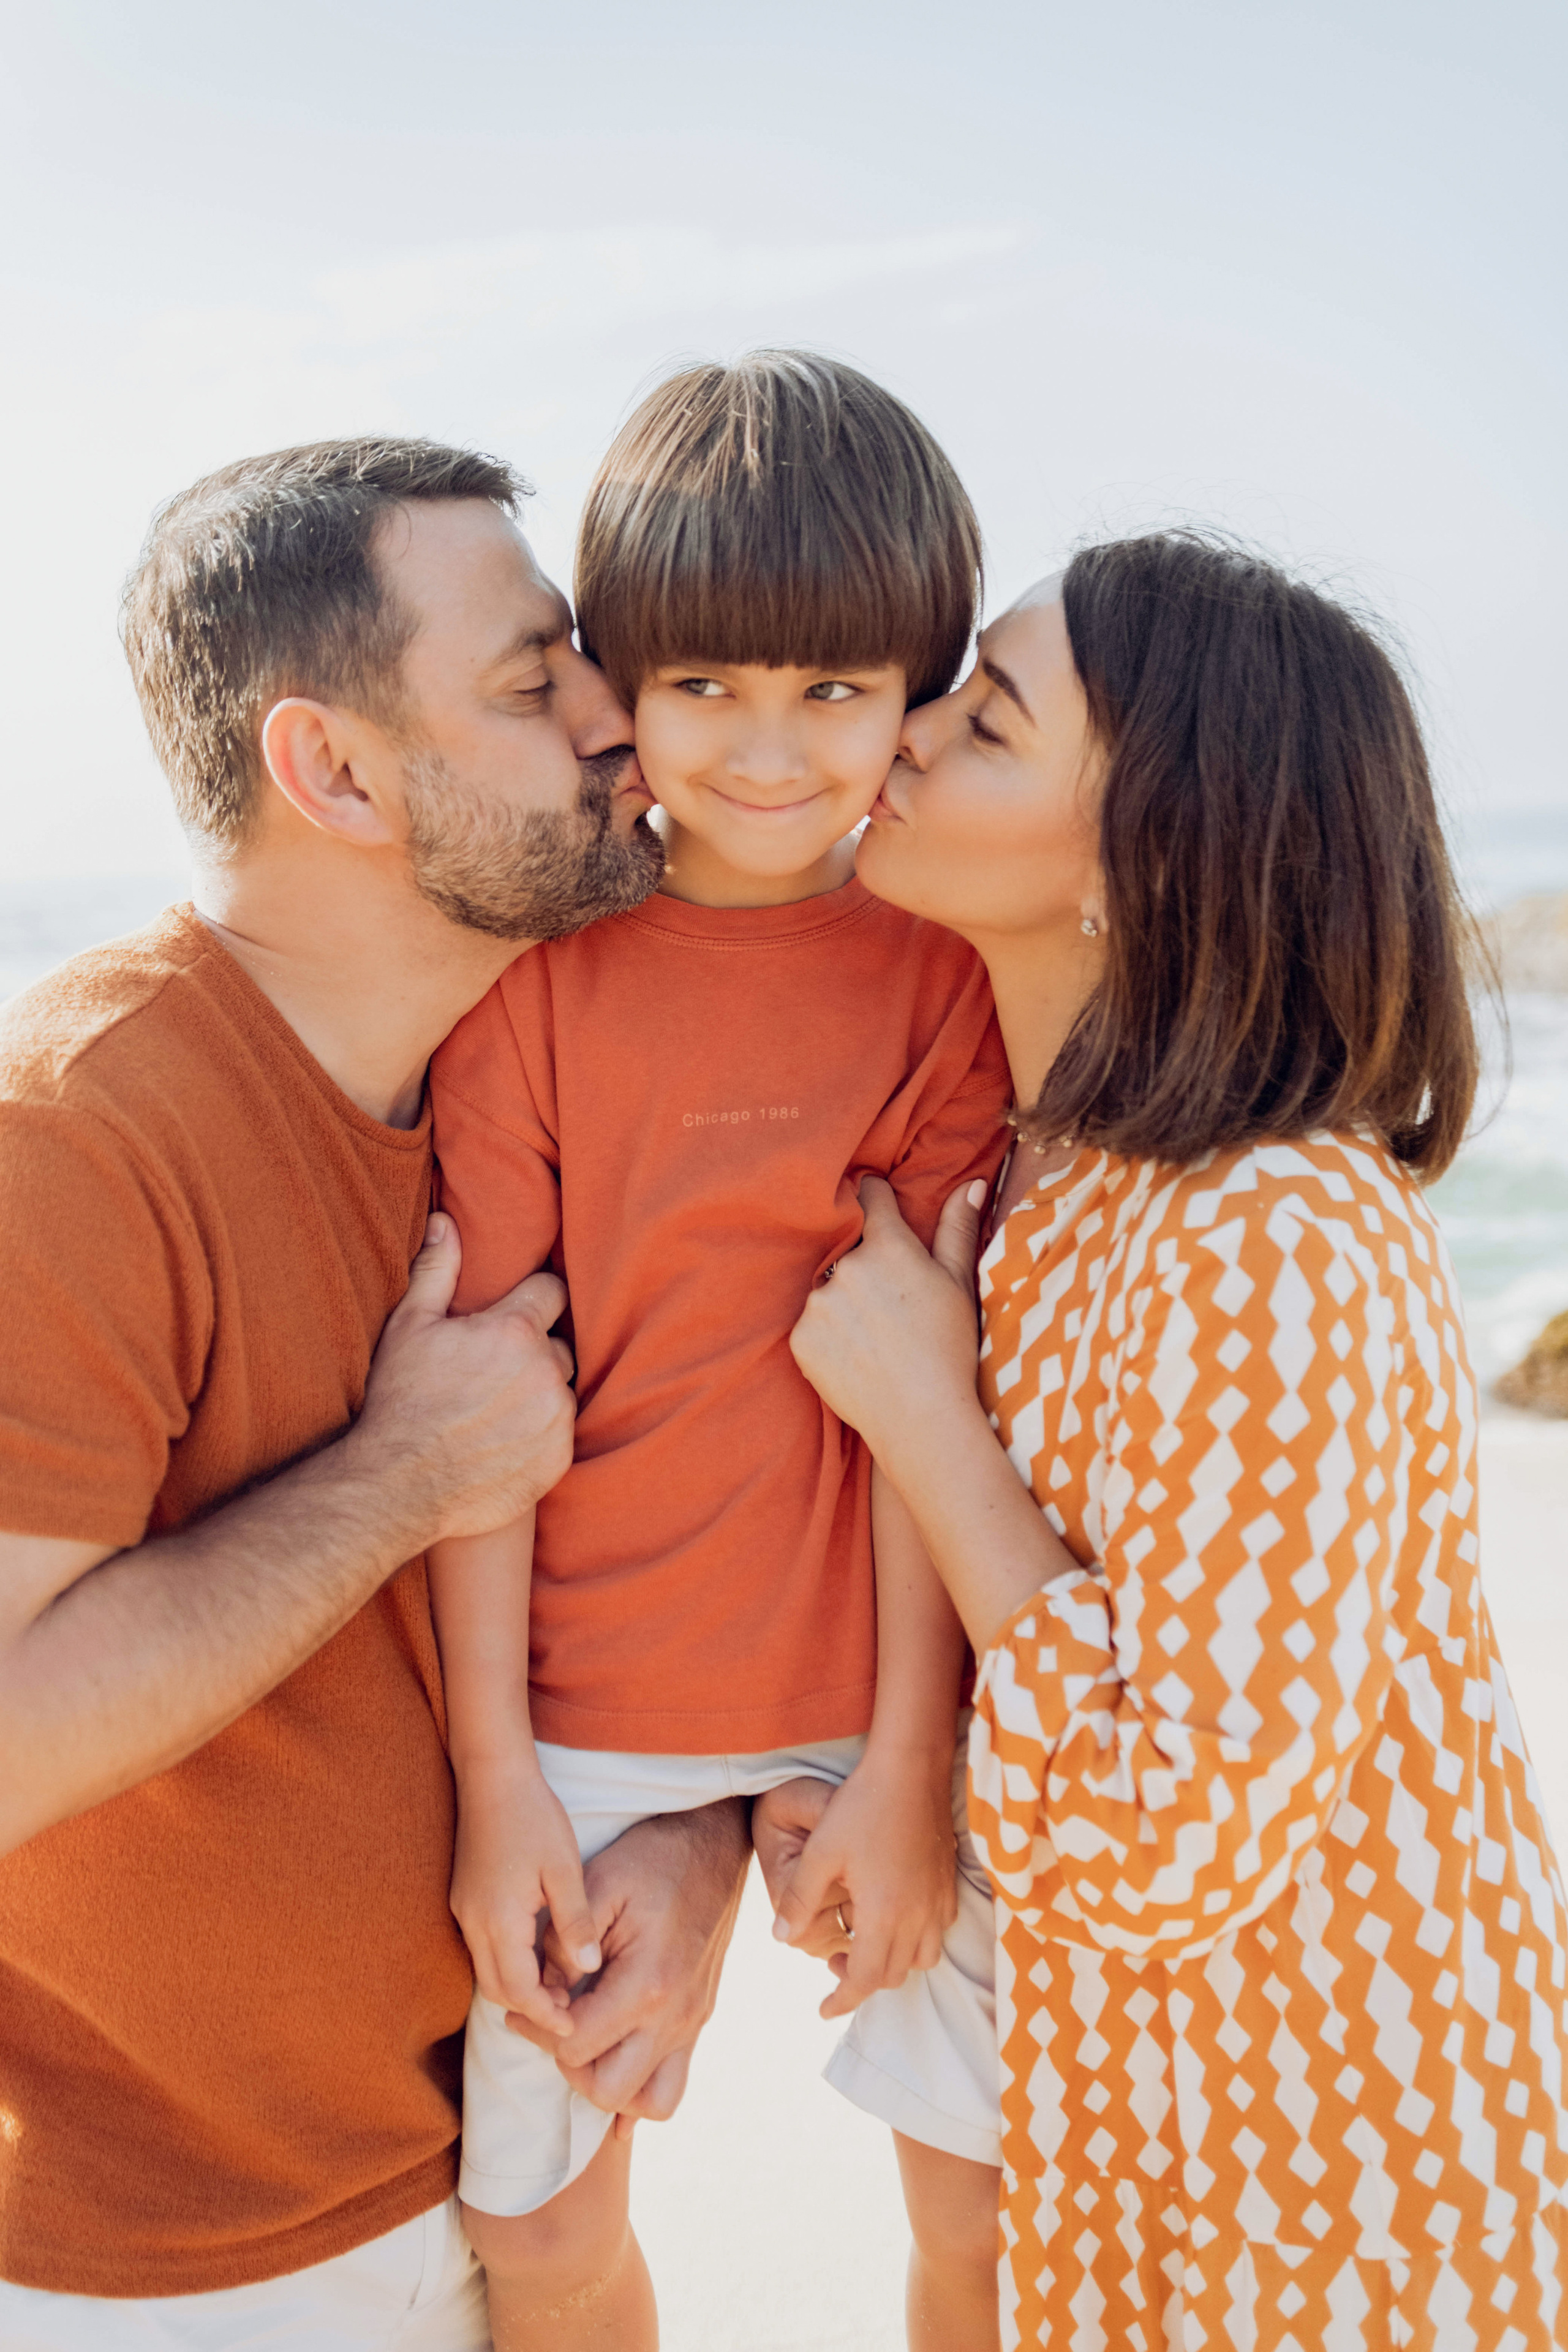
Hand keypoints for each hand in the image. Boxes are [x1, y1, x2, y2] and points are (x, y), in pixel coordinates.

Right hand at [356, 1213, 577, 1540]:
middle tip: (492, 1372)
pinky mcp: (559, 1456)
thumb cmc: (399, 1403)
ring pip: (560, 1389)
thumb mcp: (408, 1328)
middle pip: (558, 1344)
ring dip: (538, 1393)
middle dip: (534, 1352)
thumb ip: (436, 1271)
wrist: (398, 1487)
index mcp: (514, 1331)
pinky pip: (560, 1432)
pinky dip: (540, 1433)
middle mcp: (545, 1370)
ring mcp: (556, 1416)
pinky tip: (502, 1440)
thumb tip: (445, 1221)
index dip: (534, 1298)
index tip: (516, 1313)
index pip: (552, 1291)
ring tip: (495, 1409)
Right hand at [450, 1757, 601, 2038]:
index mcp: (499, 1919)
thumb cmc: (534, 1816)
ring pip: (487, 1970)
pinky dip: (508, 1962)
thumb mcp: (565, 1869)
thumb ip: (575, 1922)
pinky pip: (482, 1947)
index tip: (573, 2027)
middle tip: (568, 2013)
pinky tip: (537, 1954)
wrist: (493, 1774)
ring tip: (558, 1988)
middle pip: (496, 1990)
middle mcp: (474, 1922)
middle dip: (530, 2008)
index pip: (517, 1991)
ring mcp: (464, 1910)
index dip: (545, 2014)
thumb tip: (589, 1969)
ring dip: (518, 1986)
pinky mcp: (464, 1898)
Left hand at [505, 1799, 749, 2137]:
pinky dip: (642, 2095)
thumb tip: (544, 1989)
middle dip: (569, 2067)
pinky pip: (674, 2085)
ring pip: (649, 2103)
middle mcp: (674, 2016)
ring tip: (586, 2049)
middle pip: (608, 2089)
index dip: (537, 2031)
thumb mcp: (598, 1881)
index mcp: (646, 1983)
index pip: (576, 2045)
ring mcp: (692, 2023)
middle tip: (554, 2028)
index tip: (520, 2009)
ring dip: (609, 2088)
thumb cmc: (653, 1860)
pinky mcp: (699, 2020)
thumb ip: (563, 1940)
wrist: (714, 1846)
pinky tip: (616, 2076)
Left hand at [770, 1750, 956, 2020]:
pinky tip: (894, 1916)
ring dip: (893, 1963)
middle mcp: (918, 1916)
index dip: (842, 1999)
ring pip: (922, 1958)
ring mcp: (938, 1900)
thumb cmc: (862, 1806)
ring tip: (865, 1942)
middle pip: (894, 1975)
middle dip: (863, 1981)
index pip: (866, 1980)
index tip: (823, 2009)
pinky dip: (916, 1939)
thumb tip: (781, 1937)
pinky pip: (937, 1930)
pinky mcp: (948, 1883)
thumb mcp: (820, 1853)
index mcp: (885, 1914)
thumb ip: (800, 1900)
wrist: (910, 1768)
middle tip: (835, 1960)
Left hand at [789, 1177, 987, 1471]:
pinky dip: (828, 1336)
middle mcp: (846, 1268)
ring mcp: (819, 1304)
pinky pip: (811, 1324)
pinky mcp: (800, 1339)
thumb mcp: (959, 1284)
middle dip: (862, 1264)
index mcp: (888, 1246)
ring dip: (842, 1302)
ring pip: (827, 1289)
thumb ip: (958, 1229)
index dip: (874, 1198)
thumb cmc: (949, 1348)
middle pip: (846, 1249)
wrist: (921, 1417)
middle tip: (888, 1303)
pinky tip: (856, 1356)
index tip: (875, 1201)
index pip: (869, 1197)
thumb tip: (971, 1182)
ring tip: (873, 1337)